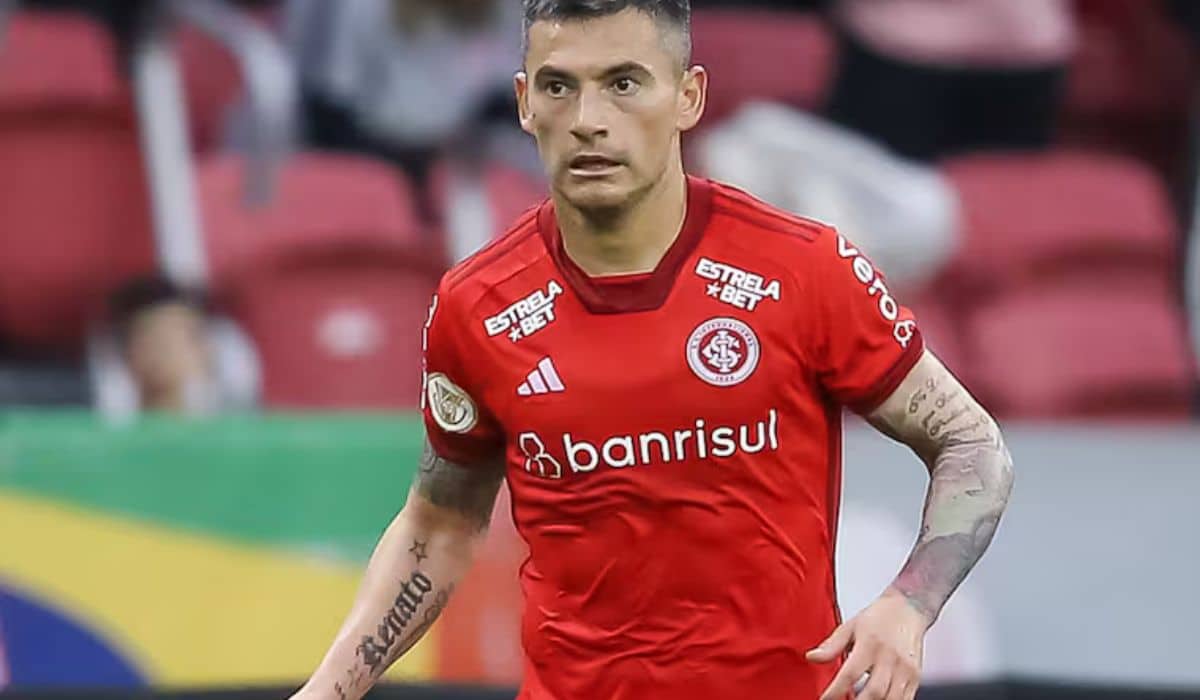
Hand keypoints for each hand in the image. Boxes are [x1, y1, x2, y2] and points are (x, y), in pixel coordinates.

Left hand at [806, 587, 931, 699]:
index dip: (836, 691)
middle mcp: (889, 658)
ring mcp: (905, 669)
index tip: (825, 699)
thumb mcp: (850, 626)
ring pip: (891, 699)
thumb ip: (831, 645)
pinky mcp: (916, 676)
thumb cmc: (879, 617)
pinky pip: (905, 699)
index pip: (850, 674)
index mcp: (870, 644)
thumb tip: (811, 657)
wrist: (908, 608)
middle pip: (874, 692)